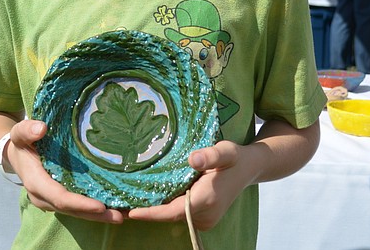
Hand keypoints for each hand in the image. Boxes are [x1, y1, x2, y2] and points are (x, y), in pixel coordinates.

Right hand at [7, 120, 124, 223]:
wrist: (16, 155)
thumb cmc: (22, 143)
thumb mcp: (20, 133)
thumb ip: (28, 130)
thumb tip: (41, 128)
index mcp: (36, 183)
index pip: (60, 198)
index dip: (80, 203)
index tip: (100, 205)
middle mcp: (44, 198)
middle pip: (72, 210)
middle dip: (95, 215)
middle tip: (120, 216)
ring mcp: (52, 202)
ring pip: (77, 213)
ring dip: (98, 216)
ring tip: (122, 216)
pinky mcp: (60, 200)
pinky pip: (78, 208)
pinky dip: (95, 211)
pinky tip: (115, 210)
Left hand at [127, 141, 249, 230]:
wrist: (249, 168)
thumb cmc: (235, 157)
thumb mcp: (226, 151)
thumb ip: (211, 154)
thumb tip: (194, 159)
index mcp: (207, 200)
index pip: (174, 211)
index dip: (152, 213)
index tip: (131, 212)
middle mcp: (205, 214)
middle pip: (170, 215)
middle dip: (148, 210)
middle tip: (120, 202)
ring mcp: (205, 219)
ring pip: (173, 215)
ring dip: (155, 208)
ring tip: (129, 198)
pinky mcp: (202, 217)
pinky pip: (179, 213)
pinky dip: (165, 206)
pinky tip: (149, 196)